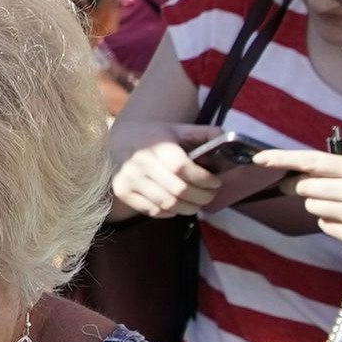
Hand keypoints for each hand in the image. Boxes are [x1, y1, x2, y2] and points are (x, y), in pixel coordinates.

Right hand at [111, 126, 261, 220]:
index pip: (182, 167)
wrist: (114, 143)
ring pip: (168, 204)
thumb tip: (227, 140)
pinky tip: (178, 204)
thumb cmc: (152, 137)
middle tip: (211, 195)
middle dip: (202, 196)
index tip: (215, 182)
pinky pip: (154, 210)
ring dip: (189, 207)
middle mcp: (140, 163)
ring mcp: (130, 180)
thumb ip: (203, 134)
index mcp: (155, 144)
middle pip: (178, 190)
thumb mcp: (176, 129)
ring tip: (198, 202)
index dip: (203, 179)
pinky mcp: (124, 193)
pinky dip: (171, 212)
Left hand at [249, 150, 341, 260]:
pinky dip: (331, 222)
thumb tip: (297, 176)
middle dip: (305, 188)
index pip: (312, 161)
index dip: (282, 159)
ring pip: (312, 208)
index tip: (259, 160)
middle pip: (305, 188)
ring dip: (320, 205)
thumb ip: (336, 171)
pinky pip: (324, 226)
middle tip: (321, 189)